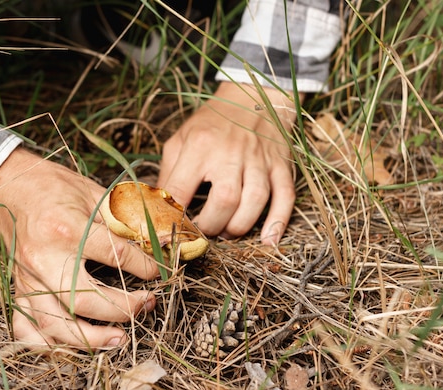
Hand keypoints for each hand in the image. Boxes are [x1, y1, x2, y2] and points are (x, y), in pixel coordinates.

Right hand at [0, 148, 158, 349]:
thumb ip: (125, 219)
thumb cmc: (54, 188)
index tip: (158, 272)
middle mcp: (44, 257)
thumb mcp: (93, 193)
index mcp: (66, 228)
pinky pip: (27, 329)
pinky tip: (75, 345)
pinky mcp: (17, 289)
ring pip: (55, 324)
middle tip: (145, 305)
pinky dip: (48, 345)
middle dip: (122, 310)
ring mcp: (27, 278)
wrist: (9, 187)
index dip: (145, 266)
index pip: (115, 255)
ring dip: (90, 338)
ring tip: (119, 339)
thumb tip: (161, 240)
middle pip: (83, 299)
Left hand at [157, 82, 300, 244]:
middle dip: (211, 226)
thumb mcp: (181, 139)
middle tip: (203, 230)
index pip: (181, 189)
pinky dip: (278, 222)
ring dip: (239, 227)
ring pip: (254, 202)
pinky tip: (269, 241)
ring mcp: (259, 160)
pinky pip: (285, 197)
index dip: (173, 217)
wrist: (252, 95)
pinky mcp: (281, 165)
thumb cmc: (211, 122)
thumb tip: (157, 207)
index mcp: (199, 146)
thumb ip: (168, 173)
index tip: (171, 230)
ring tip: (226, 232)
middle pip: (224, 201)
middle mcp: (231, 153)